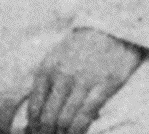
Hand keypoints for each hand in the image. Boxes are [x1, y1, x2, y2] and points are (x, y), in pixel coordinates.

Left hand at [22, 29, 142, 133]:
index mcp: (47, 68)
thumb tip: (35, 112)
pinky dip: (79, 131)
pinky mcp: (105, 85)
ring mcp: (83, 81)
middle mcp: (62, 75)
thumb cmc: (83, 44)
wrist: (113, 25)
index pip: (35, 108)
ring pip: (66, 120)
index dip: (34, 128)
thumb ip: (46, 81)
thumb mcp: (56, 56)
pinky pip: (86, 116)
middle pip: (48, 118)